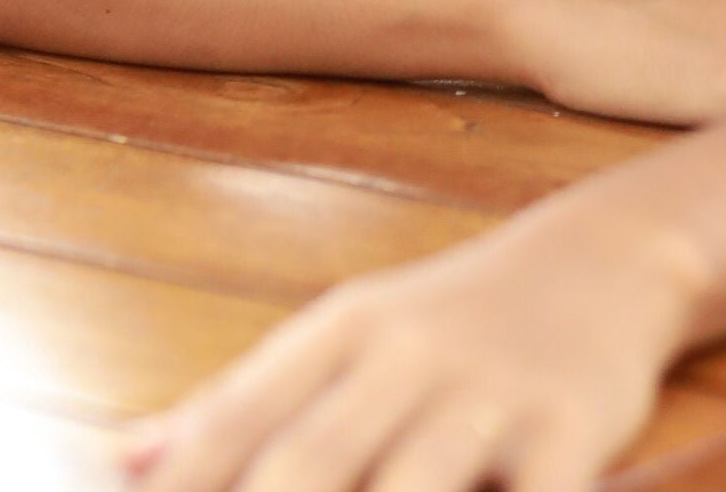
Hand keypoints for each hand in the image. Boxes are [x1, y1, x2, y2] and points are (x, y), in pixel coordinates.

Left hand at [116, 207, 700, 491]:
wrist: (604, 256)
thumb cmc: (450, 320)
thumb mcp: (345, 337)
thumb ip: (241, 402)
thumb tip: (121, 459)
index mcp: (338, 332)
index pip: (233, 424)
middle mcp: (407, 353)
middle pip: (308, 464)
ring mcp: (491, 389)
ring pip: (415, 487)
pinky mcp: (571, 422)